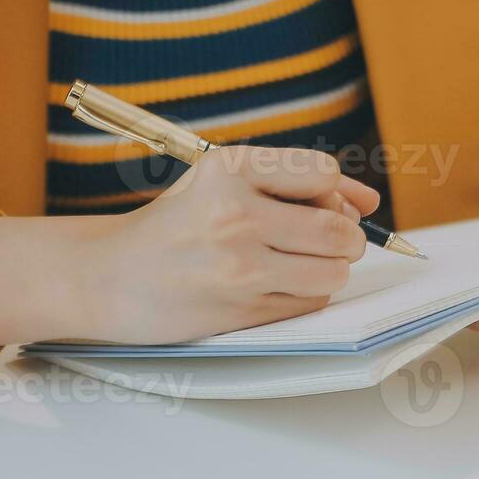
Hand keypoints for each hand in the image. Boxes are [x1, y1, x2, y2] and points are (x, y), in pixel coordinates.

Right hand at [79, 145, 379, 343]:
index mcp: (229, 169)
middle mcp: (234, 214)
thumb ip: (298, 183)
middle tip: (325, 239)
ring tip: (298, 262)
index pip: (323, 173)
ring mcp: (238, 266)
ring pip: (334, 271)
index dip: (333, 191)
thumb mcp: (224, 181)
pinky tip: (273, 285)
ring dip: (330, 268)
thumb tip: (369, 201)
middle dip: (345, 236)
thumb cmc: (177, 224)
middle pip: (338, 229)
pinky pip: (311, 301)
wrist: (109, 277)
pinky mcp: (241, 309)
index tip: (320, 201)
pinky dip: (307, 293)